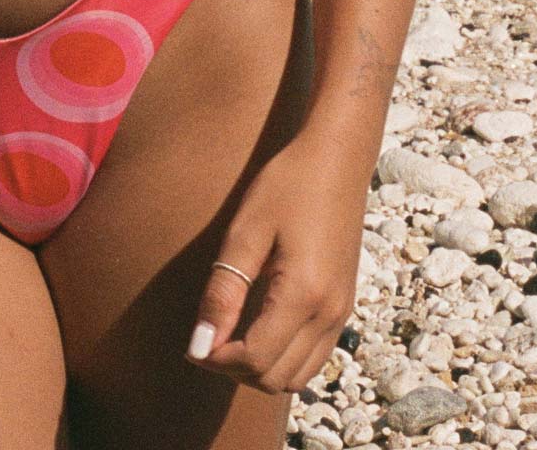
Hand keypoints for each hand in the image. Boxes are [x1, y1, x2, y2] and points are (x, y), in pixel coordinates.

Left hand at [185, 134, 366, 394]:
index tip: (192, 342)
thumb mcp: (246, 231)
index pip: (256, 359)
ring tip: (231, 332)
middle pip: (277, 379)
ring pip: (298, 376)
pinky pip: (314, 358)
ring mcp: (341, 314)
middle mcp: (329, 314)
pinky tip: (259, 325)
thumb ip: (224, 291)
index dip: (217, 359)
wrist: (337, 158)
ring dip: (261, 368)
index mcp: (304, 295)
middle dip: (236, 368)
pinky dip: (283, 357)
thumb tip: (200, 346)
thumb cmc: (287, 184)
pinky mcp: (344, 307)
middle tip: (207, 337)